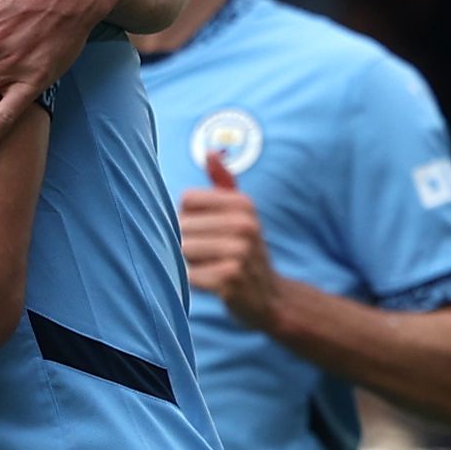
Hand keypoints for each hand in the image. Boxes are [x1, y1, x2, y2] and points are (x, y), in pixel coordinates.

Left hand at [177, 148, 284, 328]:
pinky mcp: (230, 278)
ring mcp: (239, 251)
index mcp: (243, 204)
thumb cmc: (244, 251)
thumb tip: (210, 152)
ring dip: (186, 263)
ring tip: (208, 268)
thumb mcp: (240, 214)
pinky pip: (188, 275)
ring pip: (182, 250)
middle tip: (207, 256)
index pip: (187, 199)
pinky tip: (209, 284)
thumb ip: (223, 184)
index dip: (187, 217)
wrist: (269, 297)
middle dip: (185, 243)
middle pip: (181, 225)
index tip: (206, 231)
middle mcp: (244, 224)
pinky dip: (191, 282)